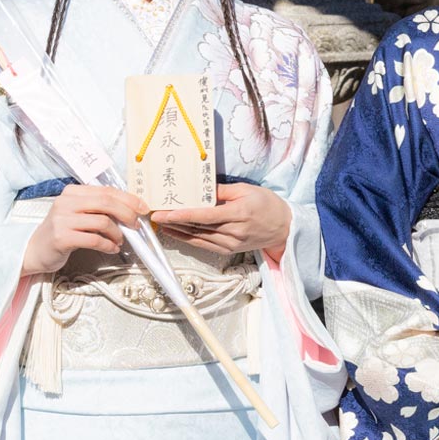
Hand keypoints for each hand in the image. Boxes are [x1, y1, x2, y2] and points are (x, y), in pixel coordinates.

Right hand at [22, 184, 147, 275]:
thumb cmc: (61, 231)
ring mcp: (62, 220)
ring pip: (103, 222)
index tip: (142, 208)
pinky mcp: (62, 238)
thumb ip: (97, 208)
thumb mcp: (77, 213)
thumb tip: (129, 209)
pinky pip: (94, 240)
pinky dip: (108, 245)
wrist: (35, 250)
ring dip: (117, 233)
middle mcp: (66, 203)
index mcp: (72, 193)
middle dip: (127, 214)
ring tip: (119, 241)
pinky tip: (111, 249)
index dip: (128, 199)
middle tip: (135, 225)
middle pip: (106, 203)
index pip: (106, 191)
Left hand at [148, 183, 292, 256]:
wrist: (284, 228)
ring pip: (198, 237)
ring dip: (177, 231)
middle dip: (174, 221)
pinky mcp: (229, 250)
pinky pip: (204, 245)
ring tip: (160, 223)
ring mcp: (231, 243)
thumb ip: (222, 191)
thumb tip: (200, 189)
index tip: (165, 213)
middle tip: (154, 214)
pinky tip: (175, 233)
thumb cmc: (267, 205)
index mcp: (239, 214)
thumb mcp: (247, 190)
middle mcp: (234, 232)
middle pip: (198, 227)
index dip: (183, 215)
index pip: (205, 215)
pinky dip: (188, 239)